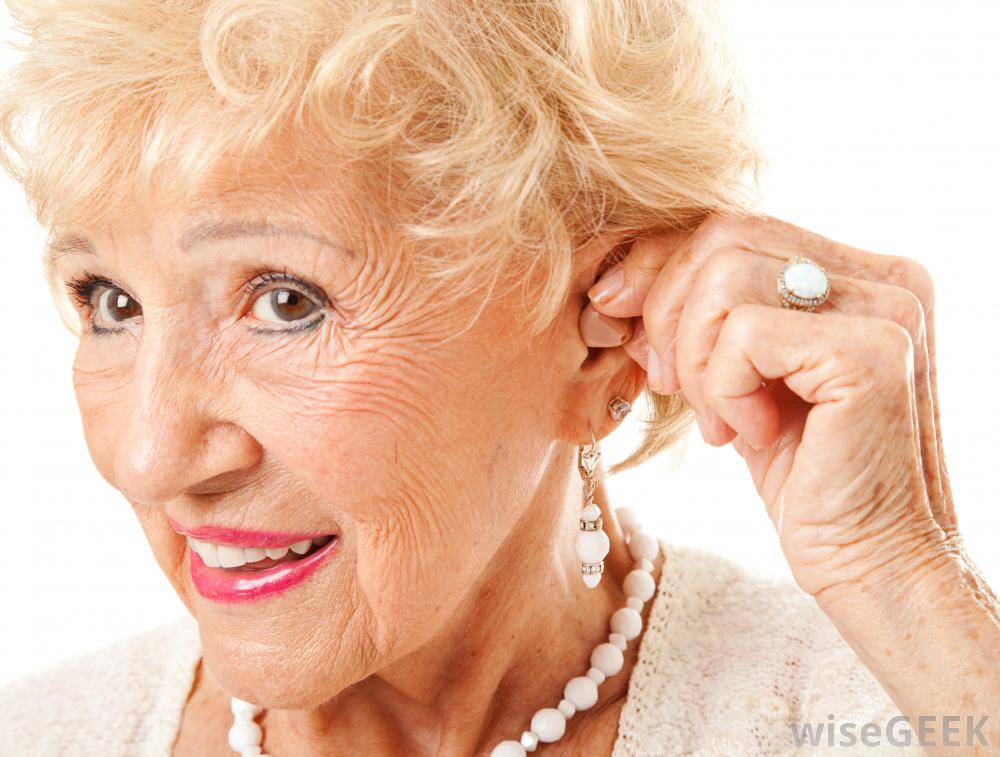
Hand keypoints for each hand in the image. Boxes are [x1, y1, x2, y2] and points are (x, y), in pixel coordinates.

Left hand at [583, 212, 962, 603]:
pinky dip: (722, 389)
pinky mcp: (871, 354)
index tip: (620, 321)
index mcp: (858, 273)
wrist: (871, 563)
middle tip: (669, 384)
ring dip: (694, 358)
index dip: (659, 268)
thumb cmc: (802, 474)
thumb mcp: (737, 379)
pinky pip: (743, 335)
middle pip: (723, 237)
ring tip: (718, 420)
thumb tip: (616, 282)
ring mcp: (886, 310)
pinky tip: (749, 436)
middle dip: (667, 312)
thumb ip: (699, 321)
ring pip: (723, 279)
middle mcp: (883, 277)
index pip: (733, 228)